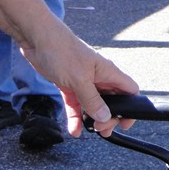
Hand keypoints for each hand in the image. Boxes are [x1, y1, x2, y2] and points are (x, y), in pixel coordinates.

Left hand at [20, 34, 139, 137]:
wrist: (37, 39)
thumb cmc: (62, 50)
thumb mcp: (79, 79)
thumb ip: (93, 100)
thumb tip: (105, 117)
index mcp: (108, 72)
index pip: (129, 90)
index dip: (131, 107)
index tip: (125, 122)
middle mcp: (98, 77)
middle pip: (112, 101)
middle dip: (109, 117)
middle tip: (101, 128)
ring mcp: (83, 81)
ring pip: (93, 105)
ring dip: (92, 119)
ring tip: (90, 131)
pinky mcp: (69, 85)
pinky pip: (76, 105)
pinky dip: (76, 117)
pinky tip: (74, 129)